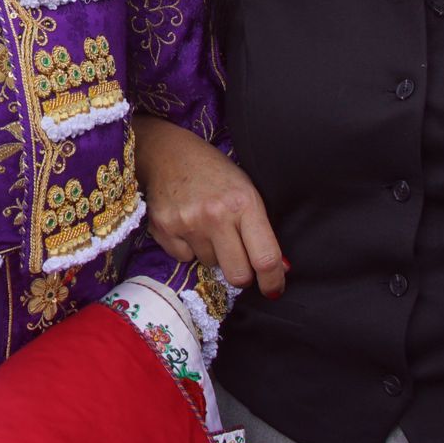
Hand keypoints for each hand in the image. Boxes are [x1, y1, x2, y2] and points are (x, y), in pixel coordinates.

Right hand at [134, 117, 284, 296]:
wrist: (167, 153)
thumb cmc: (213, 172)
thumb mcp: (246, 191)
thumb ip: (260, 229)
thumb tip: (279, 269)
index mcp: (244, 203)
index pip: (265, 257)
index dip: (273, 281)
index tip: (273, 289)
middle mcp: (216, 215)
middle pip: (238, 275)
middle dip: (242, 274)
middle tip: (239, 260)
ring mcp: (188, 223)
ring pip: (210, 265)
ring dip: (212, 253)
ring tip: (206, 225)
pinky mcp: (164, 229)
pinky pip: (184, 258)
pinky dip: (188, 248)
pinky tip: (186, 224)